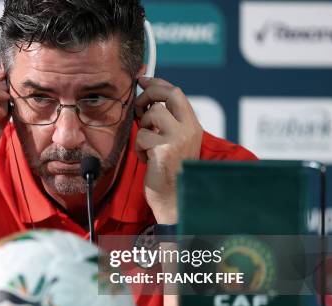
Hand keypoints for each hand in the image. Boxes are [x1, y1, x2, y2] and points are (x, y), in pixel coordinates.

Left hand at [134, 77, 202, 223]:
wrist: (174, 199)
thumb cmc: (169, 172)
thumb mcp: (172, 142)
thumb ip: (165, 123)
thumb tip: (145, 99)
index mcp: (192, 126)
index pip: (176, 93)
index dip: (157, 83)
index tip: (143, 80)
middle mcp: (189, 129)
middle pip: (169, 94)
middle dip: (149, 95)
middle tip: (138, 108)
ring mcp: (178, 138)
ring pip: (152, 114)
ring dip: (142, 128)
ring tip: (147, 146)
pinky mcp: (165, 149)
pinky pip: (142, 136)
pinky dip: (139, 148)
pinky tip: (147, 160)